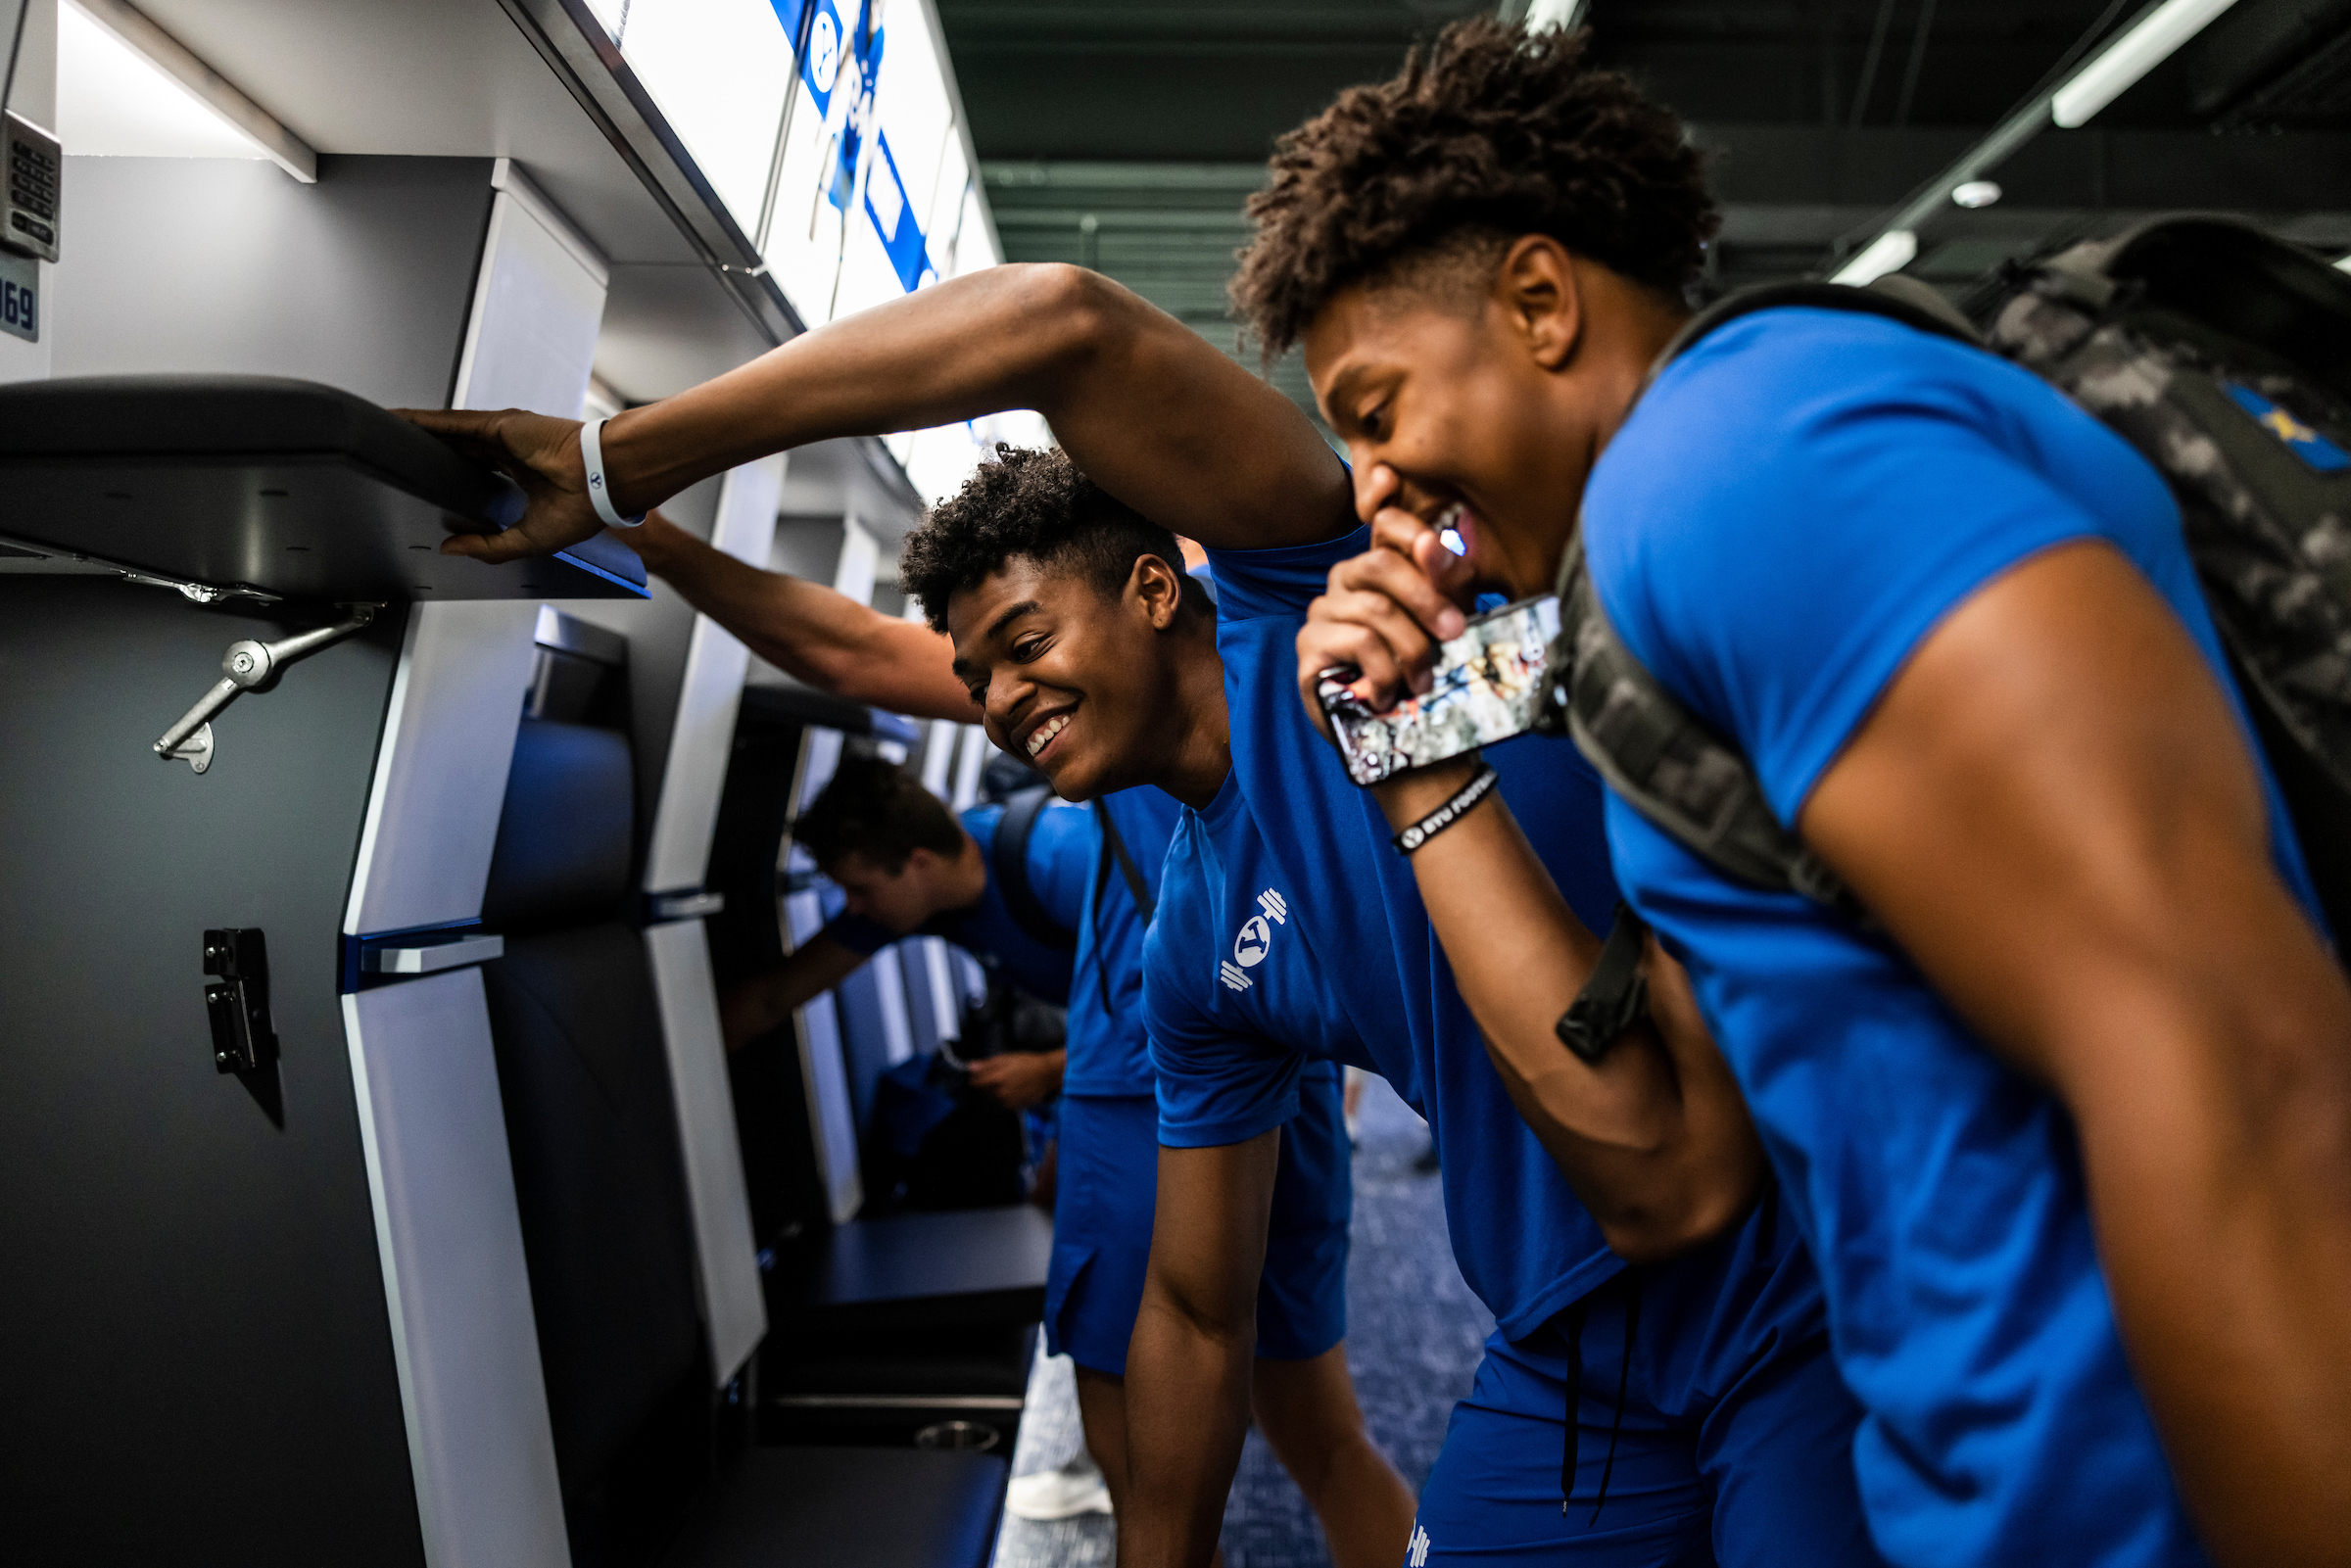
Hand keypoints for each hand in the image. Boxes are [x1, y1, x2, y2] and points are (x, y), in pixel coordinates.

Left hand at [392, 406, 612, 563]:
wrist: (602, 481)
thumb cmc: (585, 507)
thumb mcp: (528, 540)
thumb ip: (489, 546)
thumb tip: (451, 549)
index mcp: (525, 478)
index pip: (480, 476)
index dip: (455, 480)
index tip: (433, 488)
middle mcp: (512, 453)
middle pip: (459, 452)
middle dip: (432, 455)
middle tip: (397, 461)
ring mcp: (503, 436)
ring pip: (451, 434)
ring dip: (420, 434)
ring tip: (384, 435)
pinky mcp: (496, 424)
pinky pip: (450, 423)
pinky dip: (423, 421)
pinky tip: (397, 421)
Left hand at [967, 1051, 1063, 1110]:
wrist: (1046, 1074)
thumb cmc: (1027, 1063)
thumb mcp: (1006, 1058)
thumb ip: (987, 1064)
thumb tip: (970, 1067)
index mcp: (995, 1079)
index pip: (974, 1083)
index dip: (975, 1078)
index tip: (979, 1075)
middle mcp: (999, 1093)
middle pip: (982, 1092)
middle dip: (985, 1085)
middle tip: (995, 1077)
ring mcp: (1007, 1102)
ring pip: (992, 1099)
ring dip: (994, 1093)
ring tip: (1006, 1083)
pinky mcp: (1015, 1107)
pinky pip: (1003, 1104)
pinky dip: (1004, 1098)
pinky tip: (1012, 1090)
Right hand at [1294, 489, 1476, 742]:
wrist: (1404, 732)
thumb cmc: (1428, 670)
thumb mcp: (1451, 621)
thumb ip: (1448, 582)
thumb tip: (1436, 545)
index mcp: (1380, 566)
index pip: (1387, 524)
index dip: (1414, 533)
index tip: (1439, 554)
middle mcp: (1345, 580)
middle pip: (1380, 563)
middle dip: (1426, 600)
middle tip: (1455, 633)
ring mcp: (1322, 612)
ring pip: (1374, 609)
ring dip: (1411, 650)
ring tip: (1423, 682)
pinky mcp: (1309, 646)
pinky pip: (1358, 642)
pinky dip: (1384, 671)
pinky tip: (1388, 694)